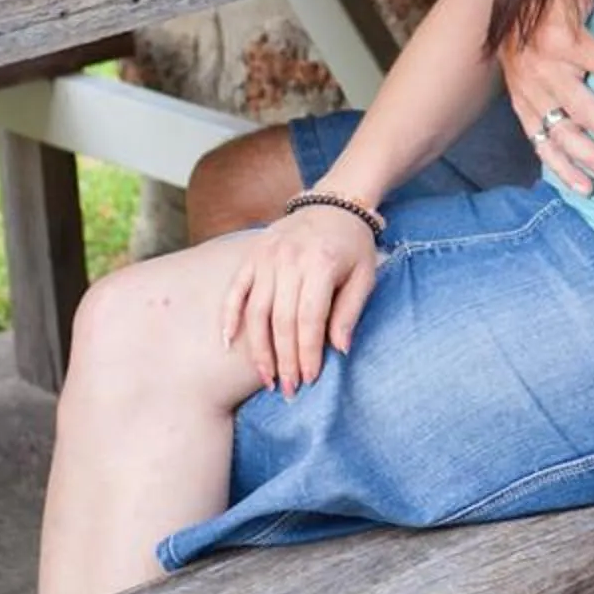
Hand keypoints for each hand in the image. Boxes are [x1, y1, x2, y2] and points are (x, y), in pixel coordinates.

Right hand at [220, 205, 381, 397]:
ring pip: (256, 312)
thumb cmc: (353, 246)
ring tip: (266, 378)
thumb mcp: (364, 275)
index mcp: (320, 264)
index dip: (308, 352)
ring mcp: (266, 257)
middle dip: (284, 360)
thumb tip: (339, 350)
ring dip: (259, 349)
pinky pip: (235, 291)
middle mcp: (289, 260)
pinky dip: (229, 317)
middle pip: (281, 321)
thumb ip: (350, 311)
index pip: (310, 319)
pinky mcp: (251, 256)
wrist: (334, 204)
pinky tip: (229, 344)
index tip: (309, 379)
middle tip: (288, 390)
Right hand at [497, 0, 593, 194]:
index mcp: (564, 40)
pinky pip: (541, 143)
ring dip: (593, 161)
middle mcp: (545, 72)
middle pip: (589, 112)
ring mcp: (531, 94)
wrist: (493, 0)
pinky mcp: (521, 107)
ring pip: (564, 135)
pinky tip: (584, 187)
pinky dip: (561, 168)